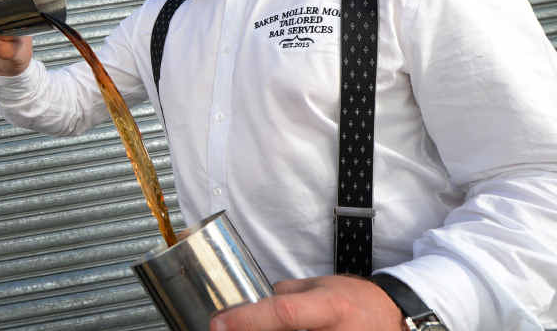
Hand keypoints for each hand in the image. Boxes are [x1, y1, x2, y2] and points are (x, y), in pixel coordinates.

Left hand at [211, 275, 402, 330]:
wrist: (394, 318)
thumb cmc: (356, 300)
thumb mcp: (320, 286)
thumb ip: (285, 293)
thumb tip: (252, 302)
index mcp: (329, 308)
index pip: (284, 314)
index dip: (248, 320)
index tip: (218, 323)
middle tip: (227, 330)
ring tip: (249, 329)